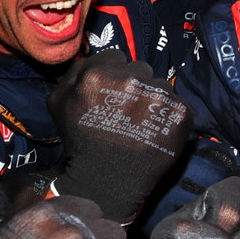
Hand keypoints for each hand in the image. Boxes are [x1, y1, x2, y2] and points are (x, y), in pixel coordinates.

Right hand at [48, 55, 192, 223]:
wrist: (106, 181)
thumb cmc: (81, 142)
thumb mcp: (59, 102)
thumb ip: (74, 72)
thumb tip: (94, 60)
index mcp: (99, 74)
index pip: (117, 57)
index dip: (114, 74)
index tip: (113, 94)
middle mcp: (131, 80)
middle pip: (141, 69)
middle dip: (135, 86)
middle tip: (128, 111)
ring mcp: (159, 96)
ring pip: (161, 85)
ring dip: (154, 100)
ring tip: (143, 124)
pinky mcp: (180, 113)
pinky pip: (179, 104)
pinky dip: (171, 117)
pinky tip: (158, 132)